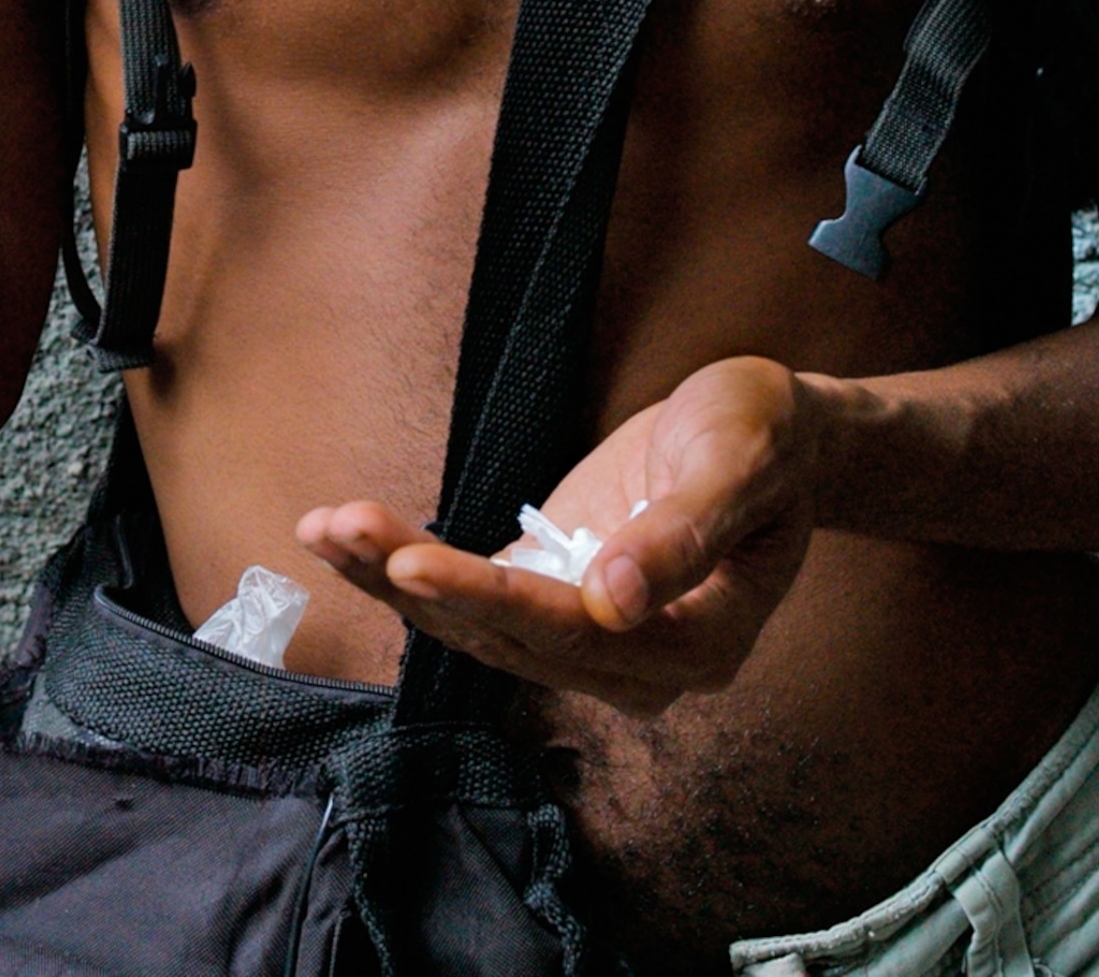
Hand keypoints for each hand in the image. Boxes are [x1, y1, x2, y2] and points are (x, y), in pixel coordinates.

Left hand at [296, 356, 823, 716]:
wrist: (777, 436)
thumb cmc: (767, 437)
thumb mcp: (742, 460)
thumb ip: (685, 531)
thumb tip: (616, 597)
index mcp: (700, 643)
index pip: (577, 632)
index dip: (492, 599)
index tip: (414, 561)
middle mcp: (640, 662)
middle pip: (512, 637)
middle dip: (417, 585)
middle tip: (340, 527)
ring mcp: (592, 636)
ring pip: (478, 626)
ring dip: (393, 580)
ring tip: (321, 529)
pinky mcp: (555, 598)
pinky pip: (474, 597)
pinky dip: (405, 569)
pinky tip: (342, 539)